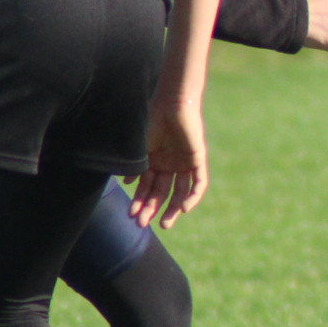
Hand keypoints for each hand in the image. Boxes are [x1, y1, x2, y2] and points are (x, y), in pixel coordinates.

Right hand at [131, 103, 207, 227]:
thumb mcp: (139, 148)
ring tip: (164, 224)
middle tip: (142, 224)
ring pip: (180, 192)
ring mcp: (184, 163)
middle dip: (152, 209)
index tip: (131, 214)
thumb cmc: (151, 120)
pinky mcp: (198, 159)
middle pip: (161, 193)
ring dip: (172, 208)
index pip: (146, 188)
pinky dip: (193, 196)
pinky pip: (199, 182)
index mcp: (153, 162)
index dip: (139, 202)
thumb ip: (135, 166)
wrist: (171, 102)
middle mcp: (168, 165)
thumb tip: (128, 185)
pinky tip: (183, 208)